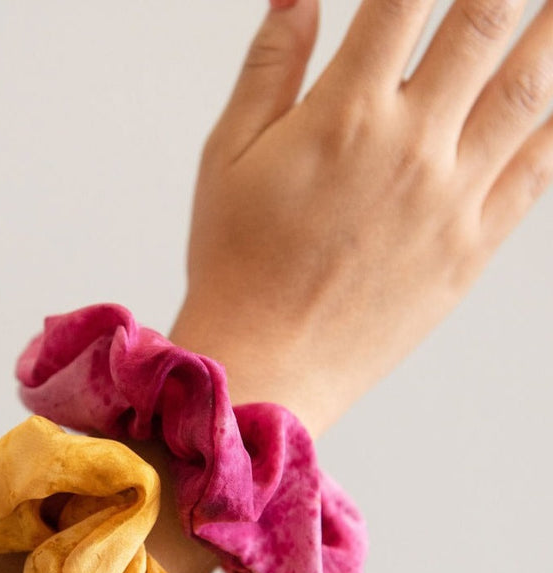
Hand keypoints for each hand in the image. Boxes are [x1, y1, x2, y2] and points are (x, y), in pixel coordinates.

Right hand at [171, 0, 552, 436]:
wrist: (265, 363)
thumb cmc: (236, 268)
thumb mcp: (226, 160)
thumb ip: (268, 69)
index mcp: (343, 116)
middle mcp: (409, 147)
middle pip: (487, 21)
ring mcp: (451, 199)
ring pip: (532, 87)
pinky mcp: (471, 249)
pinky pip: (539, 170)